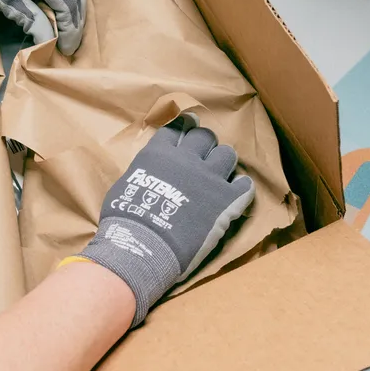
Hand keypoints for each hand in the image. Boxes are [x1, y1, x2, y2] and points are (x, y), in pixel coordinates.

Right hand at [78, 116, 254, 325]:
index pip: (176, 129)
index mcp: (160, 155)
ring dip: (223, 161)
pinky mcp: (226, 200)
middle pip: (204, 137)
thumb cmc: (126, 221)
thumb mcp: (125, 187)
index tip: (189, 124)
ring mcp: (209, 178)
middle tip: (204, 153)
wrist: (144, 246)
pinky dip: (241, 187)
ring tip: (221, 171)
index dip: (184, 126)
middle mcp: (187, 160)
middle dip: (205, 143)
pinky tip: (238, 191)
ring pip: (227, 155)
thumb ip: (143, 174)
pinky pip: (243, 186)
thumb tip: (148, 176)